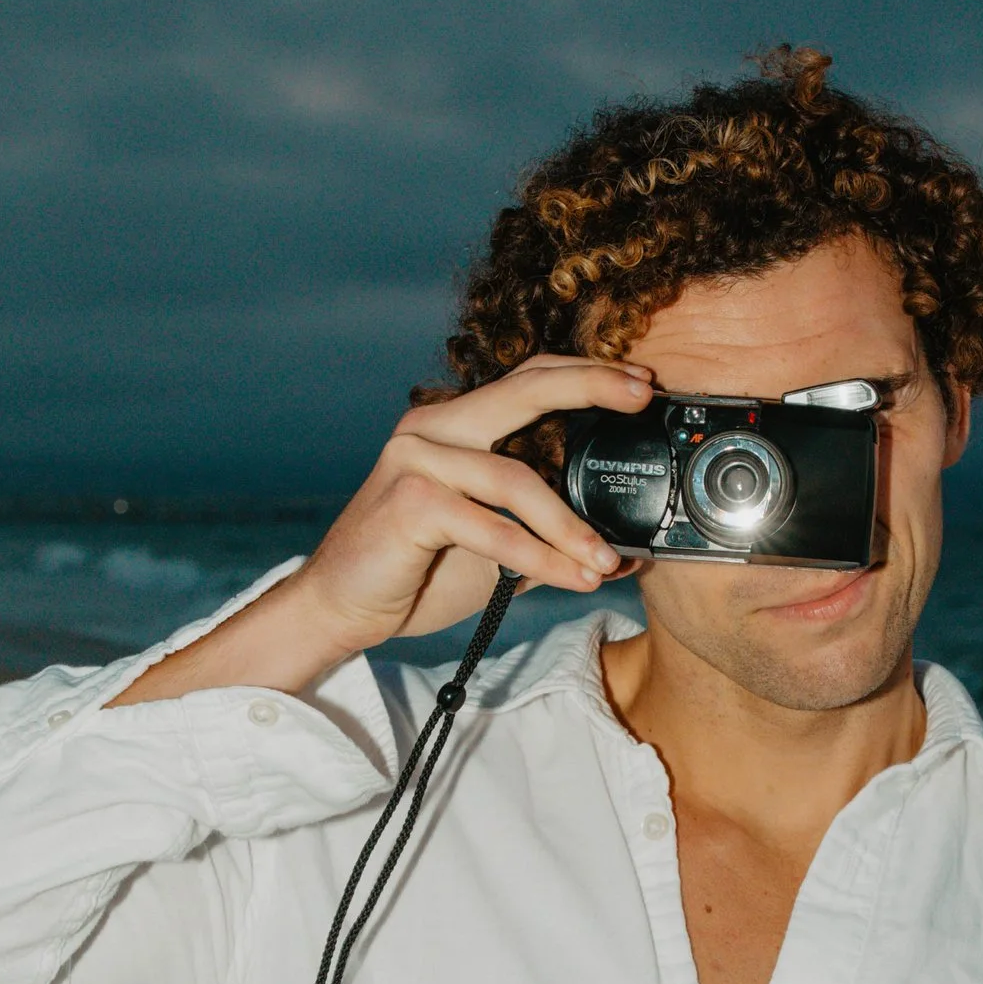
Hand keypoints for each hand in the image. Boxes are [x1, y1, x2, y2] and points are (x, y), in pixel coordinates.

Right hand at [112, 356, 649, 702]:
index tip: (639, 383)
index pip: (525, 381)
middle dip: (590, 388)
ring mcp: (417, 460)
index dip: (584, 375)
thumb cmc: (415, 571)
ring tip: (607, 560)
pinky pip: (493, 527)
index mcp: (453, 425)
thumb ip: (548, 537)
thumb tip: (622, 552)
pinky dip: (540, 557)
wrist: (340, 608)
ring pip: (516, 477)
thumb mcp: (496, 549)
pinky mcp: (409, 502)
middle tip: (642, 398)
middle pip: (523, 391)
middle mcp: (432, 428)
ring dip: (571, 524)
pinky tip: (573, 577)